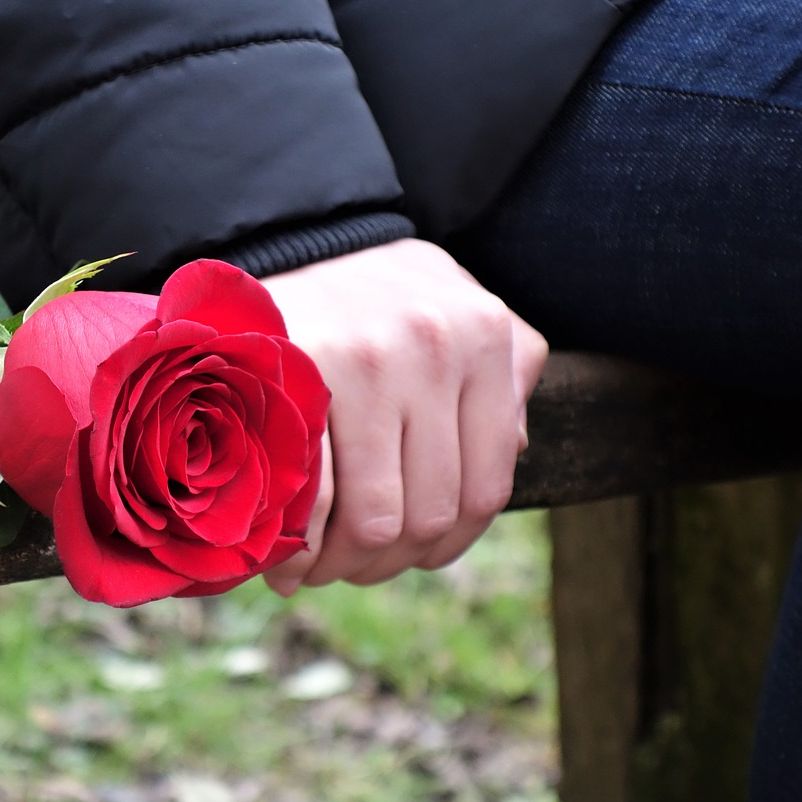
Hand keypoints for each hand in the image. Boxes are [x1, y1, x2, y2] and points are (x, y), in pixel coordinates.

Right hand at [259, 239, 547, 594]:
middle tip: (352, 568)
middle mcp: (435, 346)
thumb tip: (516, 448)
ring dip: (344, 566)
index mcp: (485, 339)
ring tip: (319, 567)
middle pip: (430, 513)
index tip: (406, 557)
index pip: (484, 489)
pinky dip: (299, 548)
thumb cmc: (381, 288)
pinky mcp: (300, 372)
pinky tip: (285, 561)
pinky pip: (314, 494)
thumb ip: (506, 374)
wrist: (288, 232)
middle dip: (388, 562)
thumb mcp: (463, 308)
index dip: (445, 546)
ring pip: (377, 518)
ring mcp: (366, 361)